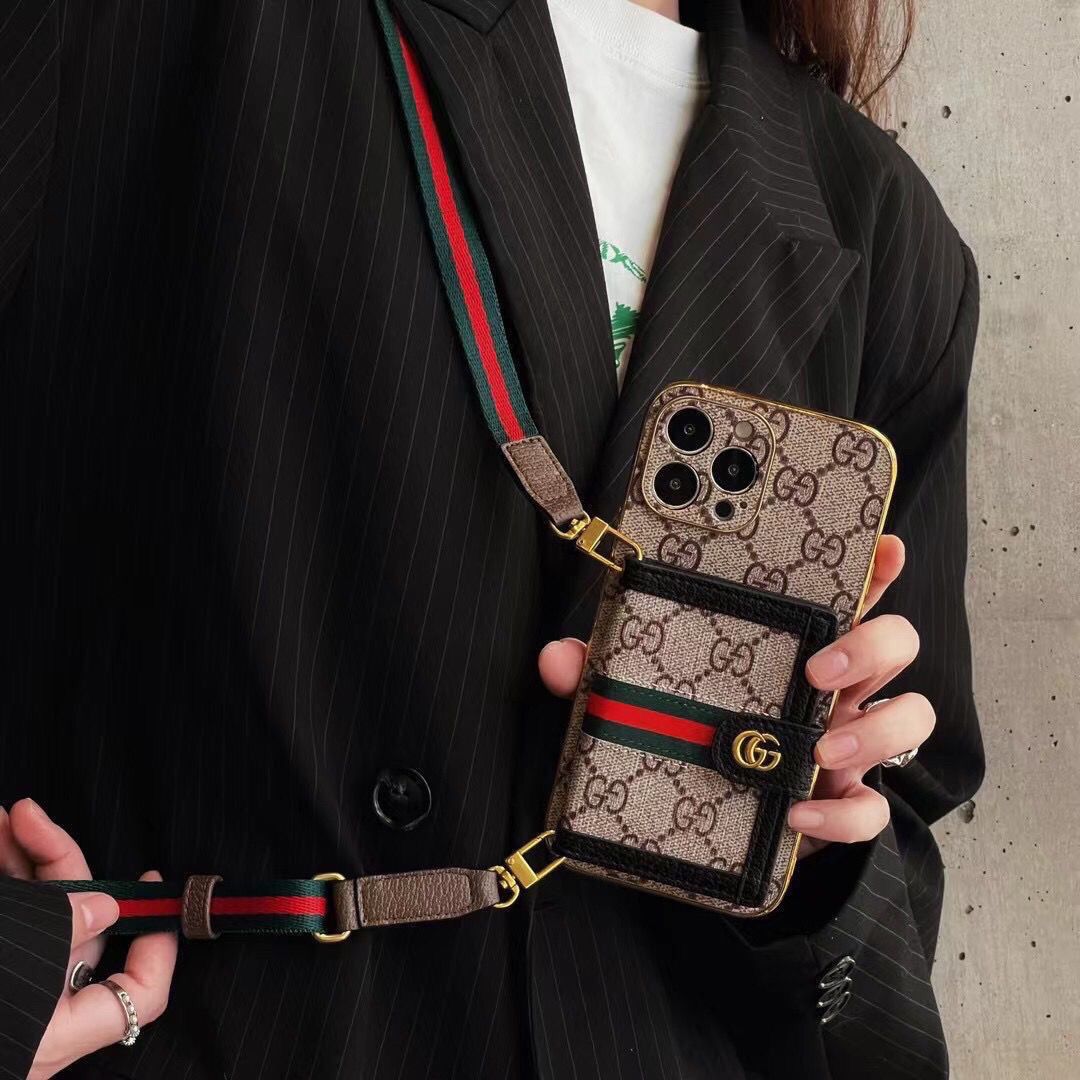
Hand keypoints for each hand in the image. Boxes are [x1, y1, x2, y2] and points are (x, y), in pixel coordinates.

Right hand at [0, 799, 177, 1079]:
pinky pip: (6, 930)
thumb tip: (101, 907)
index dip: (157, 942)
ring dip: (15, 864)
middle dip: (53, 864)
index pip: (138, 995)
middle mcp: (33, 1021)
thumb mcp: (6, 962)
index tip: (149, 884)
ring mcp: (7, 1002)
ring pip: (32, 921)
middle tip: (25, 816)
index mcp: (50, 1035)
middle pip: (74, 933)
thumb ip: (49, 933)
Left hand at [537, 535, 929, 857]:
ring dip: (876, 729)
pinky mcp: (840, 804)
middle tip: (820, 664)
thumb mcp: (641, 699)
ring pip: (908, 719)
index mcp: (792, 648)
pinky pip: (872, 810)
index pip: (844, 596)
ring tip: (819, 749)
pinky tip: (799, 813)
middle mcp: (832, 690)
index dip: (874, 568)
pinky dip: (845, 814)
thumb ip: (602, 675)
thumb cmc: (685, 737)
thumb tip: (558, 657)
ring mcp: (844, 745)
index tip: (884, 546)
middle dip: (875, 643)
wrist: (705, 827)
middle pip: (895, 645)